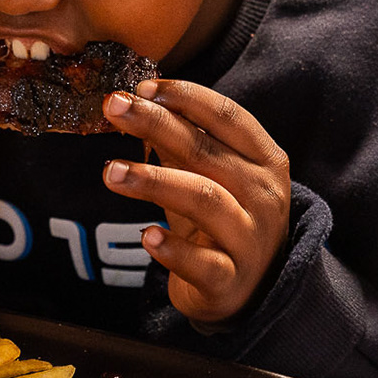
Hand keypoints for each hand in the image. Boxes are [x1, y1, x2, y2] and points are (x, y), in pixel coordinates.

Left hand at [101, 79, 291, 326]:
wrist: (251, 291)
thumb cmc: (225, 218)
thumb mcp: (210, 175)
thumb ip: (181, 139)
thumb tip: (137, 98)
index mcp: (265, 160)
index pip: (228, 117)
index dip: (186, 97)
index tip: (143, 86)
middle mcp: (265, 196)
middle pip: (206, 152)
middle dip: (156, 124)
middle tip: (114, 107)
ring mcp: (251, 240)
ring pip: (204, 201)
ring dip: (154, 181)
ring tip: (111, 171)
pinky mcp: (230, 281)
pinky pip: (202, 263)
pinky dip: (173, 249)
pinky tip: (146, 236)